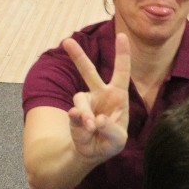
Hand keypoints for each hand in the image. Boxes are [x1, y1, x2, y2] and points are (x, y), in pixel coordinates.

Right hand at [62, 32, 130, 161]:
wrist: (94, 152)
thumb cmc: (111, 141)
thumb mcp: (118, 139)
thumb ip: (110, 129)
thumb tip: (94, 120)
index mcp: (117, 95)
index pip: (121, 71)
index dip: (122, 54)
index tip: (121, 35)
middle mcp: (100, 94)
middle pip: (88, 71)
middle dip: (77, 56)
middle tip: (67, 41)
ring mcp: (85, 103)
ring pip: (80, 99)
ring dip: (86, 114)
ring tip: (92, 127)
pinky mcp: (75, 114)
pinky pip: (74, 114)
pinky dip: (79, 122)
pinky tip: (86, 129)